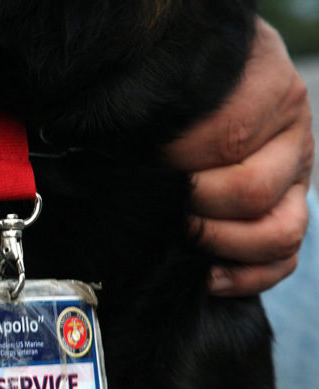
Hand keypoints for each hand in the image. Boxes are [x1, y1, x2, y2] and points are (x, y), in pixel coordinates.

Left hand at [166, 18, 313, 295]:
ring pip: (281, 232)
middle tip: (155, 200)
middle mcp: (294, 133)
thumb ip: (162, 101)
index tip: (141, 162)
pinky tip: (206, 276)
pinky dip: (246, 276)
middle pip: (251, 191)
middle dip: (193, 204)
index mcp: (269, 86)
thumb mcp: (175, 75)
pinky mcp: (291, 212)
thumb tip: (128, 135)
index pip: (228, 137)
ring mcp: (298, 177)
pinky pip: (285, 260)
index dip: (177, 160)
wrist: (206, 77)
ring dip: (220, 242)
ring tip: (179, 234)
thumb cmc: (180, 81)